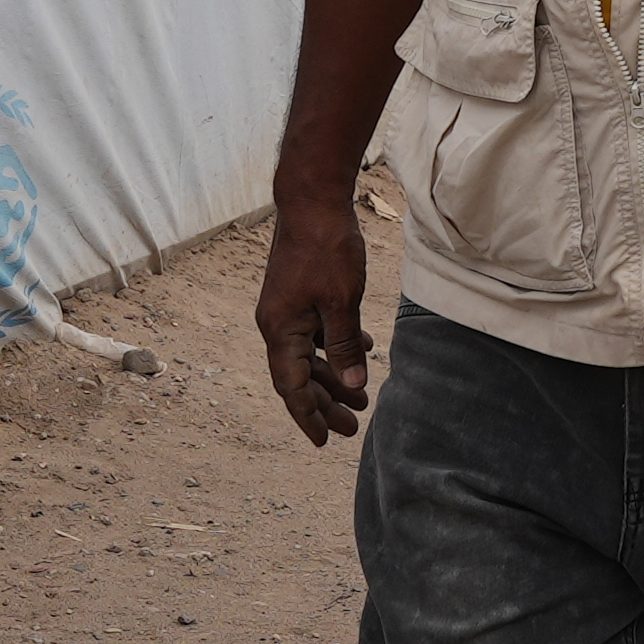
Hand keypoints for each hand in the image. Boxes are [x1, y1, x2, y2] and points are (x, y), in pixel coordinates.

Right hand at [256, 186, 376, 446]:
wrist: (312, 201)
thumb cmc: (325, 248)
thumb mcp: (341, 302)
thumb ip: (346, 346)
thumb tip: (353, 386)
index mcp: (280, 331)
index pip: (292, 387)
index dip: (309, 416)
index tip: (324, 442)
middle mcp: (277, 324)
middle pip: (300, 376)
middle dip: (327, 403)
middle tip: (353, 428)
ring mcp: (287, 310)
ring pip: (311, 355)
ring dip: (335, 376)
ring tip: (363, 398)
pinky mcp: (299, 295)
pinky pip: (317, 333)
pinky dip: (338, 346)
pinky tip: (365, 349)